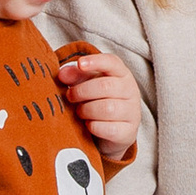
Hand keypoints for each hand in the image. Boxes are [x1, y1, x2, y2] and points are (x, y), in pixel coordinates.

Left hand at [57, 46, 139, 163]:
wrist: (112, 132)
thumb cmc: (98, 102)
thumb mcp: (87, 85)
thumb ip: (75, 76)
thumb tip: (62, 74)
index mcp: (121, 74)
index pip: (112, 62)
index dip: (95, 61)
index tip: (80, 64)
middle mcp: (131, 91)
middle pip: (105, 86)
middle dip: (81, 91)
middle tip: (70, 96)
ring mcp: (132, 112)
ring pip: (107, 108)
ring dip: (87, 110)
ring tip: (80, 112)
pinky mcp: (128, 132)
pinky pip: (109, 129)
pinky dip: (94, 127)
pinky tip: (88, 125)